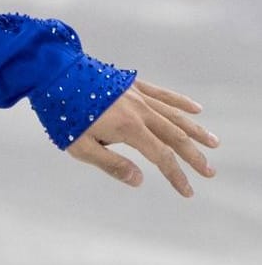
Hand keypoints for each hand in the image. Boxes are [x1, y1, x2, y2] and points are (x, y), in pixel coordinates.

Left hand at [67, 79, 217, 196]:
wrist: (52, 73)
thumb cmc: (61, 113)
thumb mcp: (80, 147)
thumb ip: (111, 164)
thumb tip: (140, 180)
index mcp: (129, 129)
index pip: (162, 157)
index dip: (176, 175)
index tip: (188, 191)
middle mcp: (140, 111)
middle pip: (175, 137)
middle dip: (194, 156)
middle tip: (210, 172)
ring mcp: (138, 96)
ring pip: (174, 115)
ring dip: (195, 131)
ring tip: (213, 143)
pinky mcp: (131, 84)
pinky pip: (163, 94)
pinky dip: (180, 102)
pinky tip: (195, 109)